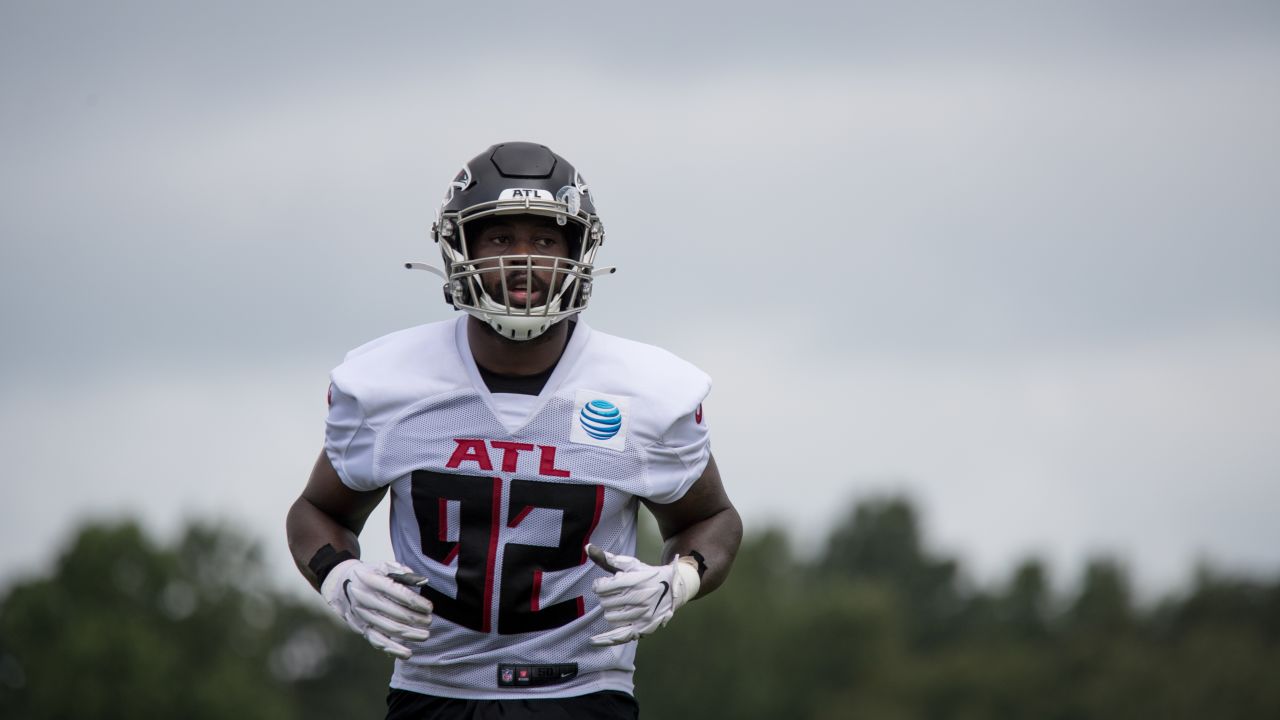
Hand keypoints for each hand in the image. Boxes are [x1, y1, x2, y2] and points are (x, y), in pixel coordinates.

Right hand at [320, 559, 432, 658]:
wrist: (340, 584)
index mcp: (372, 581)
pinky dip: (393, 649)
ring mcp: (363, 615)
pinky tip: (407, 653)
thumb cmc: (369, 574)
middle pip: (395, 613)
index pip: (398, 593)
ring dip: (409, 634)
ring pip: (389, 629)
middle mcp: (366, 599)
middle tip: (429, 621)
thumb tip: (423, 582)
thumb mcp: (384, 566)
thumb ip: (403, 573)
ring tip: (425, 635)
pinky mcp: (361, 628)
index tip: (429, 607)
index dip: (416, 602)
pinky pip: (377, 641)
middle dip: (416, 619)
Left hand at [586, 544, 700, 645]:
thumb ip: (608, 558)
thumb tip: (587, 547)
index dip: (599, 585)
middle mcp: (638, 598)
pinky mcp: (644, 628)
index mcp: (634, 581)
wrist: (675, 588)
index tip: (604, 583)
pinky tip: (593, 641)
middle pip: (605, 602)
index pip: (602, 587)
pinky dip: (605, 639)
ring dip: (611, 610)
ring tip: (621, 604)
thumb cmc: (649, 575)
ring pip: (610, 617)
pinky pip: (619, 636)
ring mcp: (641, 615)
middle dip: (606, 597)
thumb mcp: (631, 564)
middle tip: (616, 594)